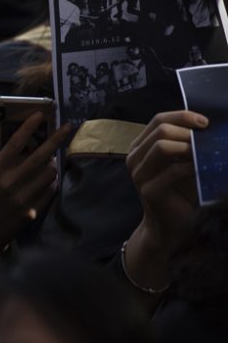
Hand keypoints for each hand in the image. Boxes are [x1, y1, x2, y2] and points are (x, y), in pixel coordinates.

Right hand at [0, 113, 70, 246]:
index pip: (14, 144)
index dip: (28, 127)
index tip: (39, 115)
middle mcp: (9, 183)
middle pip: (39, 156)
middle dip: (55, 139)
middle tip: (66, 127)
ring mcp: (22, 199)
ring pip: (49, 174)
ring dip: (52, 163)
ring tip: (51, 157)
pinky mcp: (32, 211)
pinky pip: (50, 190)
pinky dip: (52, 181)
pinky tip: (49, 177)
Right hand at [123, 110, 204, 290]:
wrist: (171, 226)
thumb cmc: (180, 192)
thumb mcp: (182, 162)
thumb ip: (186, 145)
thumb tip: (206, 127)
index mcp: (140, 147)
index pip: (158, 120)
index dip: (182, 116)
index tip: (206, 123)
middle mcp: (135, 158)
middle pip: (160, 130)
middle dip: (188, 131)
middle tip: (208, 139)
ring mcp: (139, 174)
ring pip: (161, 146)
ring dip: (189, 147)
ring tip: (206, 154)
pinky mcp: (148, 191)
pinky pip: (172, 171)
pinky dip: (191, 168)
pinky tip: (203, 171)